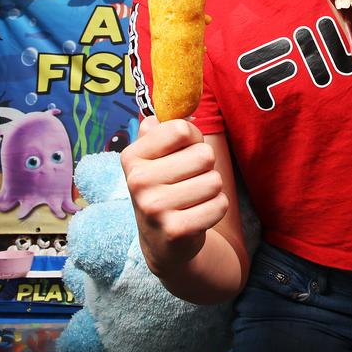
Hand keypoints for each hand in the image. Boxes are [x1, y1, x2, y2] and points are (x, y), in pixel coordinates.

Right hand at [120, 116, 228, 276]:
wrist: (161, 240)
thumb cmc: (164, 186)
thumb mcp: (153, 155)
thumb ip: (162, 127)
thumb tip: (185, 110)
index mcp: (132, 156)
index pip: (181, 129)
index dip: (193, 138)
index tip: (183, 152)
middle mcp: (137, 181)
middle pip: (204, 155)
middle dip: (206, 166)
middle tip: (189, 180)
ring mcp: (154, 208)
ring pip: (215, 181)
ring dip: (212, 189)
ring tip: (193, 198)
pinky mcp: (175, 230)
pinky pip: (220, 205)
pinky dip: (216, 208)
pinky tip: (198, 215)